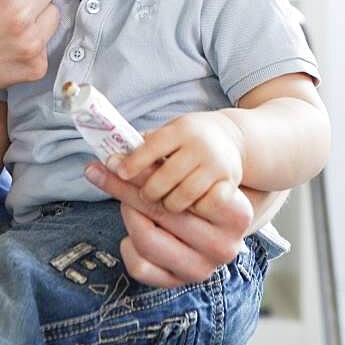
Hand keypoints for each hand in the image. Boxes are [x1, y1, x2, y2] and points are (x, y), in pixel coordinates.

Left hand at [86, 162, 252, 286]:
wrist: (217, 218)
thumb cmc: (199, 184)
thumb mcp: (190, 167)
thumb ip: (161, 160)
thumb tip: (117, 150)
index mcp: (236, 213)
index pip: (184, 188)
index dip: (145, 171)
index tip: (117, 158)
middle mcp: (224, 246)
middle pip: (161, 209)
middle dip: (124, 185)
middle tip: (100, 167)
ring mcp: (203, 269)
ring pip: (147, 238)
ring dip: (127, 211)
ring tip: (122, 196)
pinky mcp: (179, 283)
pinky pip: (140, 266)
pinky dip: (128, 245)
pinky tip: (130, 228)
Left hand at [111, 111, 244, 211]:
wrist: (232, 140)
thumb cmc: (190, 139)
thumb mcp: (170, 132)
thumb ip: (145, 145)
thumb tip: (112, 158)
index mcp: (181, 130)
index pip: (153, 147)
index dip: (134, 162)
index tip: (119, 172)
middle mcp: (200, 147)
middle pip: (163, 179)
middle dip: (145, 191)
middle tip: (138, 196)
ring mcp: (215, 169)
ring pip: (179, 199)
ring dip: (164, 205)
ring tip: (157, 205)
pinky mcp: (229, 191)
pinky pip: (200, 209)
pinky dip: (186, 213)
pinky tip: (179, 215)